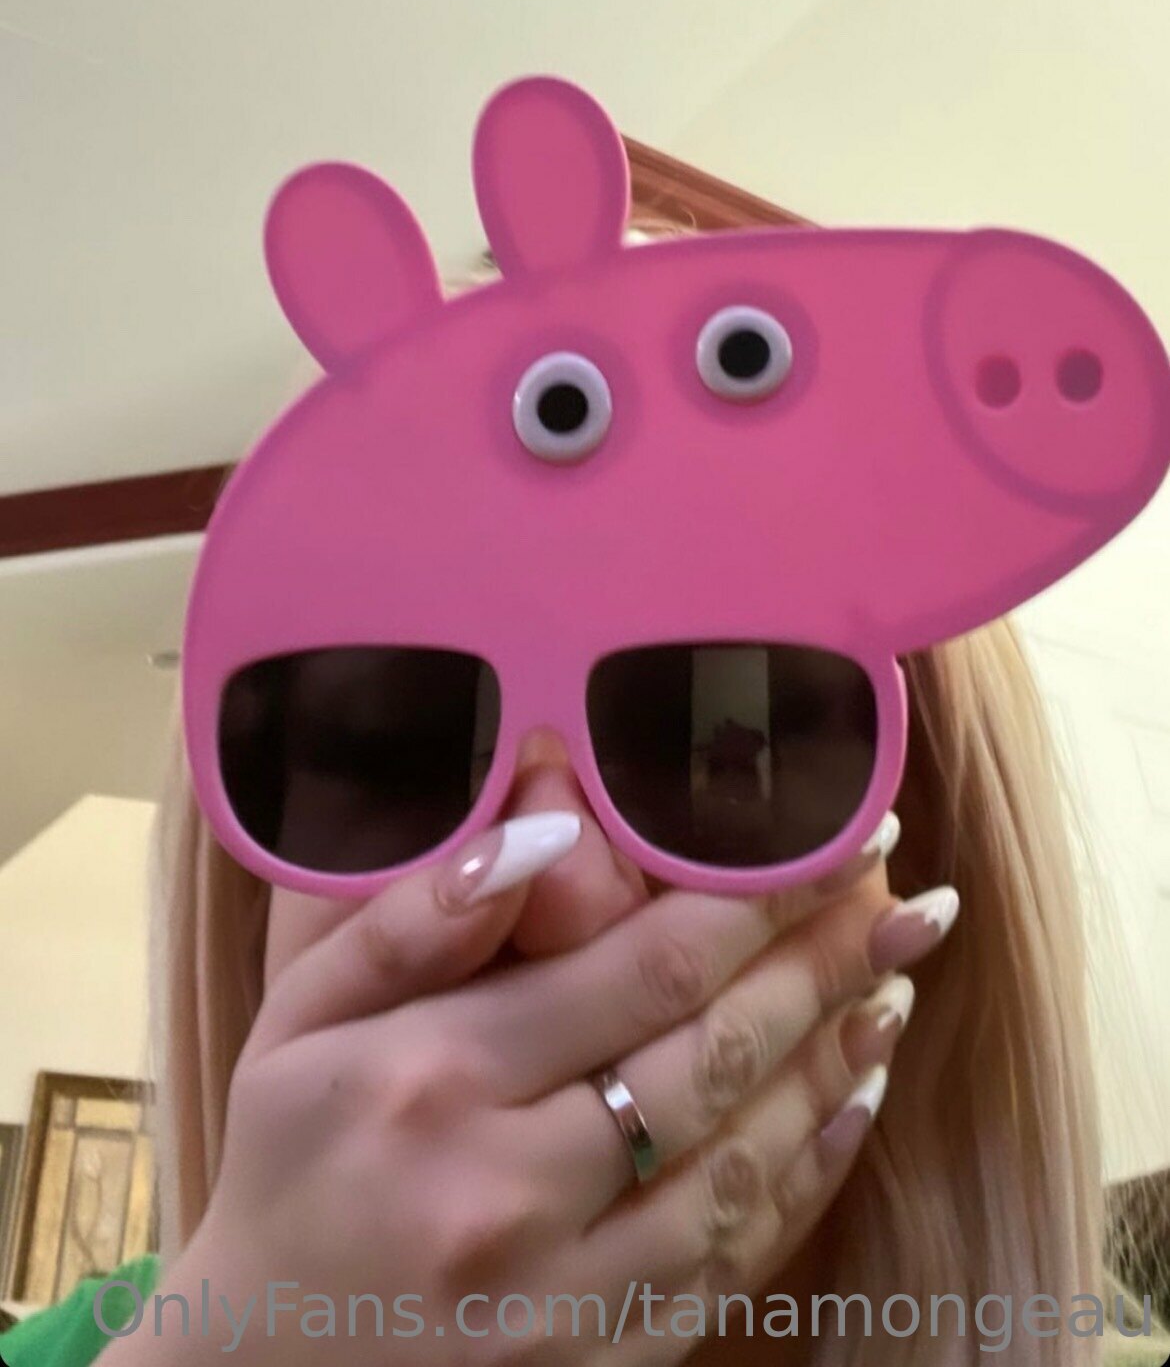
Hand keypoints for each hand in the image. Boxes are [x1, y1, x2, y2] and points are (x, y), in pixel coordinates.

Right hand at [124, 814, 954, 1366]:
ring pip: (747, 1163)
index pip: (650, 965)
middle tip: (913, 899)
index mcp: (438, 1078)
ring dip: (838, 1065)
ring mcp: (565, 1294)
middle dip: (831, 964)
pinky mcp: (601, 1360)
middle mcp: (513, 1187)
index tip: (841, 836)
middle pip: (719, 1056)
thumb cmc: (288, 1164)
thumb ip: (412, 919)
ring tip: (899, 985)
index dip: (764, 894)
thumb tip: (542, 820)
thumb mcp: (301, 1018)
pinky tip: (850, 1106)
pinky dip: (808, 1179)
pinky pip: (735, 1265)